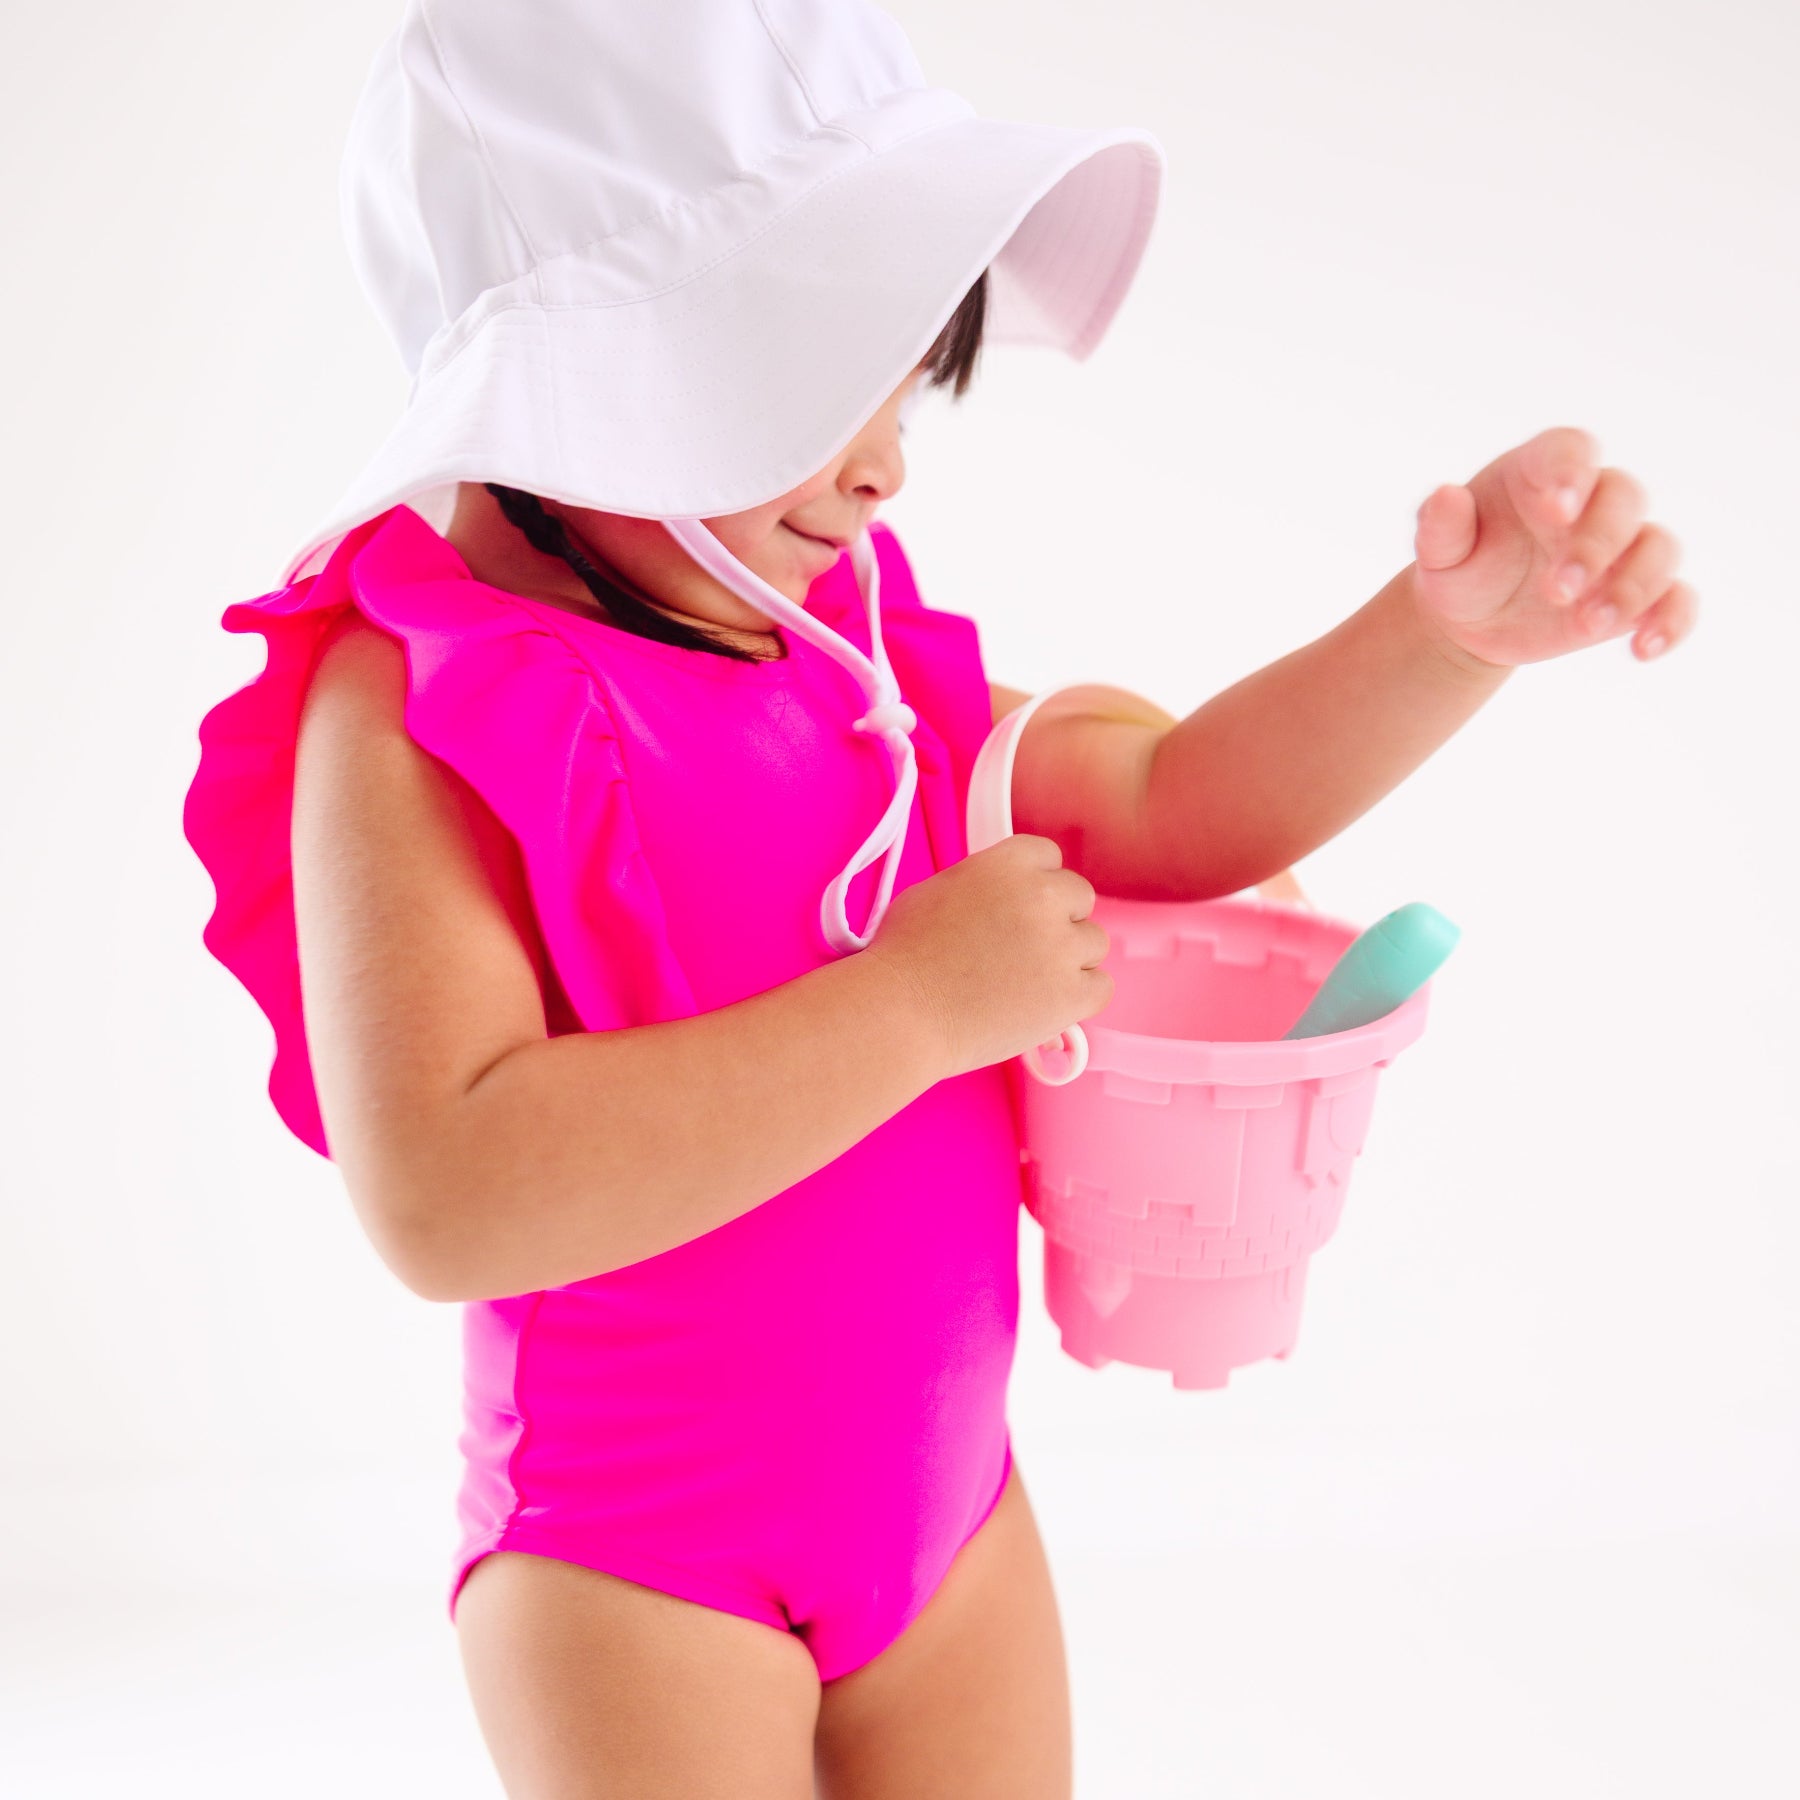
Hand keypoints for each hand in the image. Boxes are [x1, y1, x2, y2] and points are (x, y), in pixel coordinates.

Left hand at [1409, 426, 1697, 670]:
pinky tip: (1644, 649)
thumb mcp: (1440, 552)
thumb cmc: (1461, 568)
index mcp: (1542, 472)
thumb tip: (1444, 497)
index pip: (1571, 451)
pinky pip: (1678, 598)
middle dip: (1596, 545)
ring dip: (1633, 586)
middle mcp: (1594, 501)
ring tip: (1586, 625)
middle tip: (1555, 591)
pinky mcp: (1640, 593)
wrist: (1476, 619)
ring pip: (1659, 547)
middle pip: (1623, 499)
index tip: (1556, 510)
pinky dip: (1672, 621)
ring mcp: (1623, 546)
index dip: (1572, 474)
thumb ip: (1441, 525)